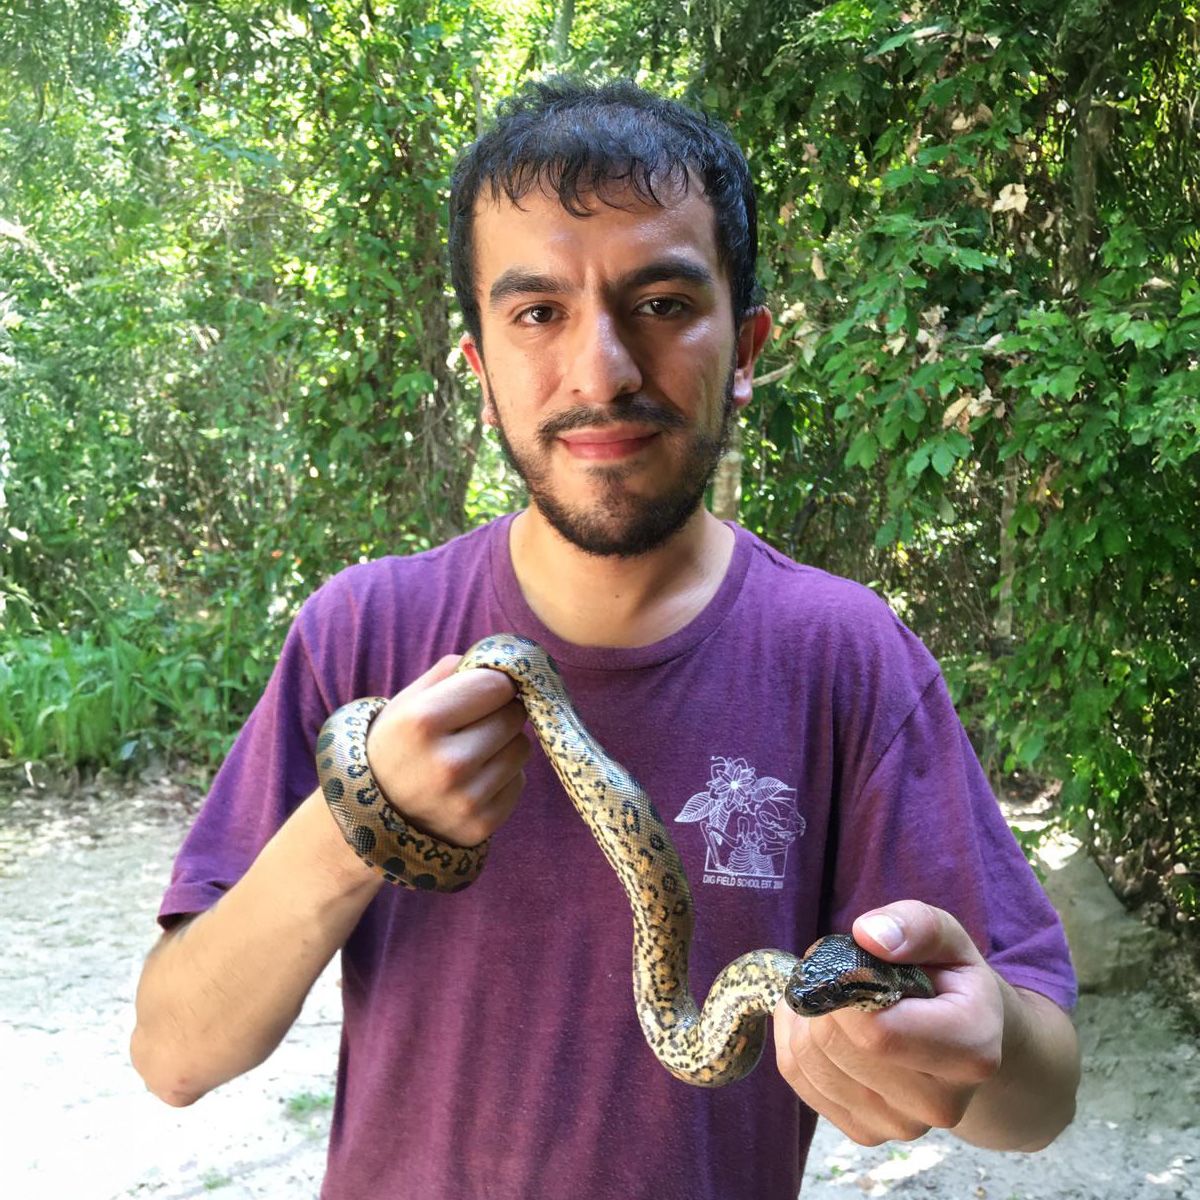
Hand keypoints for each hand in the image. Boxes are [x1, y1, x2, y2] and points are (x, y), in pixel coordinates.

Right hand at [365, 654, 530, 846]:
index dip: (493, 684)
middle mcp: (447, 764)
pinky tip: (473, 781)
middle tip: (475, 723)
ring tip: (472, 752)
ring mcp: (465, 800)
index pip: (497, 685)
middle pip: (513, 716)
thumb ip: (452, 671)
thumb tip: (502, 660)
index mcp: (423, 722)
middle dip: (500, 712)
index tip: (482, 690)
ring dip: (505, 745)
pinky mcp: (481, 825)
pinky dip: (502, 777)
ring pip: (521, 748)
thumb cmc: (398, 744)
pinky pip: (518, 782)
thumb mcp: (409, 700)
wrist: (374, 813)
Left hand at [773, 901, 1003, 1144]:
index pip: (876, 1031)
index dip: (842, 986)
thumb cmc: (948, 979)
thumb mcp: (944, 935)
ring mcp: (901, 1126)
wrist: (961, 1037)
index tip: (844, 958)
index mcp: (971, 1050)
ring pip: (810, 1062)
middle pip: (837, 1045)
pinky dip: (794, 1040)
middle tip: (835, 971)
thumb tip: (869, 936)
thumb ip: (915, 926)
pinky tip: (821, 1022)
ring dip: (803, 1016)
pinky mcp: (865, 1132)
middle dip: (821, 996)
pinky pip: (799, 1079)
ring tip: (832, 995)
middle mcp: (941, 1103)